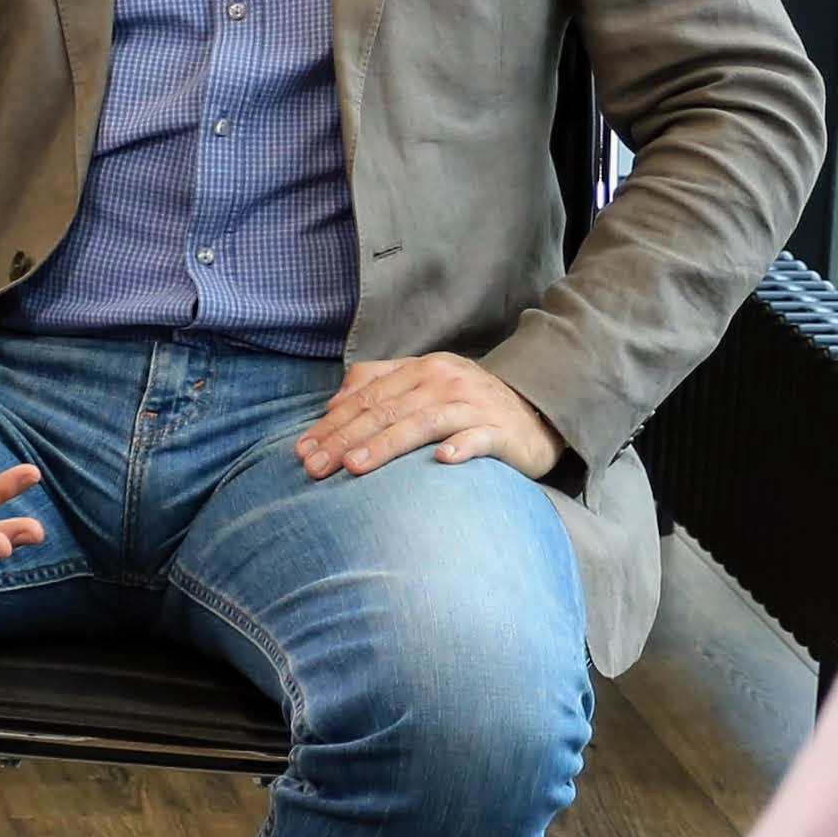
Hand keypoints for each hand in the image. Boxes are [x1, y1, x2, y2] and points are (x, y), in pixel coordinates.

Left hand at [294, 354, 563, 483]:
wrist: (536, 412)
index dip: (332, 423)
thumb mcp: (424, 385)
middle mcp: (445, 381)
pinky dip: (461, 447)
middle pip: (386, 410)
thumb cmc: (469, 405)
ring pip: (422, 423)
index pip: (367, 396)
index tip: (302, 450)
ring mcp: (474, 404)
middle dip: (345, 438)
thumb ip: (379, 385)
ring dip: (387, 445)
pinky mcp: (501, 430)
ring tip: (355, 467)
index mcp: (421, 369)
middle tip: (314, 466)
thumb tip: (332, 403)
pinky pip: (478, 438)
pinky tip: (442, 460)